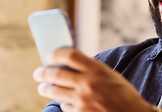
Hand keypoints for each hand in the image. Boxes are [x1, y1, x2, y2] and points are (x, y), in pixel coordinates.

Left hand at [33, 48, 153, 111]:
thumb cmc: (123, 94)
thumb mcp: (110, 75)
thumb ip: (91, 69)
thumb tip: (70, 63)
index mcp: (98, 70)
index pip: (71, 55)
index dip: (57, 53)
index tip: (50, 55)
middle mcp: (88, 84)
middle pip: (56, 73)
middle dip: (43, 73)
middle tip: (38, 73)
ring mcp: (82, 100)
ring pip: (55, 91)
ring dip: (46, 88)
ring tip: (43, 87)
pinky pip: (65, 106)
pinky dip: (63, 103)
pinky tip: (66, 101)